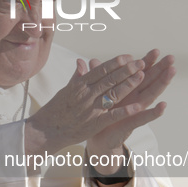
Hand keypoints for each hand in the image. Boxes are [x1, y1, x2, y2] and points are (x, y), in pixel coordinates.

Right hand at [25, 54, 146, 155]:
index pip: (101, 69)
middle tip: (141, 62)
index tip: (129, 57)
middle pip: (110, 78)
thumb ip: (76, 77)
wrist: (45, 130)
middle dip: (127, 69)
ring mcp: (90, 108)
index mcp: (79, 85)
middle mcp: (86, 94)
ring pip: (113, 93)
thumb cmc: (55, 110)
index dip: (116, 62)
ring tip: (142, 76)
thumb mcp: (65, 90)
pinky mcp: (94, 123)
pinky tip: (138, 106)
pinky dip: (125, 110)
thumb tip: (80, 63)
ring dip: (129, 84)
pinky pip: (112, 115)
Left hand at [85, 49, 174, 176]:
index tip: (156, 50)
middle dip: (160, 70)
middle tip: (171, 58)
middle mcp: (133, 99)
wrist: (97, 137)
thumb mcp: (98, 93)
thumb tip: (91, 60)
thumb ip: (97, 77)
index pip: (138, 73)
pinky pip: (142, 118)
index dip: (146, 62)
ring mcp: (134, 111)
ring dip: (161, 85)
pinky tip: (163, 106)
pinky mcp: (130, 124)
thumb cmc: (100, 113)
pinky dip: (153, 113)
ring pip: (150, 96)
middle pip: (149, 81)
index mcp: (125, 90)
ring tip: (172, 73)